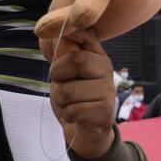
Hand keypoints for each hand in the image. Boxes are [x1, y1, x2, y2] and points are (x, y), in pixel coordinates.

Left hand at [48, 30, 115, 160]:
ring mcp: (108, 91)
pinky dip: (68, 115)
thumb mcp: (64, 70)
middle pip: (77, 59)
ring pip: (69, 90)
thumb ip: (61, 51)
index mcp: (96, 54)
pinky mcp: (105, 113)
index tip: (60, 50)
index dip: (67, 38)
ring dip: (61, 100)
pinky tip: (76, 115)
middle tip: (61, 83)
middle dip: (58, 74)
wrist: (85, 130)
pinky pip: (73, 110)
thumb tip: (53, 30)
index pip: (83, 34)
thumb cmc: (73, 96)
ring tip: (70, 102)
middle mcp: (106, 68)